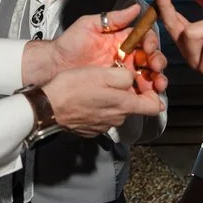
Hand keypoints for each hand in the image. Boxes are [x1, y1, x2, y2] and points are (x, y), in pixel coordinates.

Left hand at [22, 4, 166, 91]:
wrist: (54, 65)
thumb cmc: (69, 43)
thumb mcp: (89, 25)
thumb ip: (113, 18)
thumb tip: (135, 8)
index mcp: (122, 41)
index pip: (145, 40)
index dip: (151, 43)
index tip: (149, 48)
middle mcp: (126, 57)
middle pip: (151, 60)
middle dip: (158, 63)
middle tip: (155, 68)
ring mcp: (122, 74)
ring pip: (147, 76)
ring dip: (156, 80)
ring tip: (157, 84)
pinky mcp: (117, 89)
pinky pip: (135, 92)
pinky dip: (144, 94)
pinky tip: (148, 96)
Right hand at [42, 66, 163, 136]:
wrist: (47, 107)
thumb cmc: (72, 89)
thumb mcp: (103, 74)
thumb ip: (125, 76)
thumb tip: (131, 77)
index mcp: (124, 106)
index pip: (154, 106)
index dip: (154, 92)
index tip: (147, 81)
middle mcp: (117, 119)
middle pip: (133, 105)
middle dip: (129, 91)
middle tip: (115, 76)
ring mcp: (103, 125)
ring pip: (116, 109)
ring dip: (112, 98)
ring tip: (98, 84)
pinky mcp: (90, 128)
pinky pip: (101, 115)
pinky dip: (98, 105)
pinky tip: (87, 96)